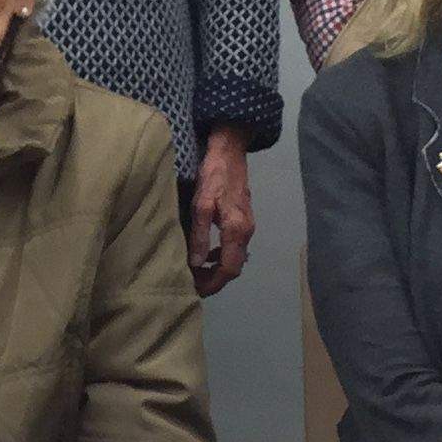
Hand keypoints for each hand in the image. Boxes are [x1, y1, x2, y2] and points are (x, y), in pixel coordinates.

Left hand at [189, 127, 254, 295]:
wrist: (230, 151)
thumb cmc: (213, 175)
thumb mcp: (201, 204)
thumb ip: (200, 235)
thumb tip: (196, 263)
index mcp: (236, 230)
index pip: (229, 269)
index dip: (213, 284)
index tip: (197, 290)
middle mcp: (246, 231)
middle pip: (234, 267)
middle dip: (215, 280)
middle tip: (194, 284)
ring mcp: (248, 226)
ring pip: (235, 257)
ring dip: (218, 268)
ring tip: (197, 272)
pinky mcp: (244, 220)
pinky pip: (234, 246)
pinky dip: (221, 255)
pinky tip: (207, 252)